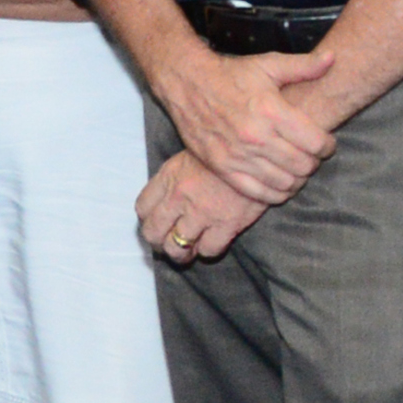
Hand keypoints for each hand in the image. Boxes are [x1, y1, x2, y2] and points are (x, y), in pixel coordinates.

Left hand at [140, 150, 268, 261]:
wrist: (260, 150)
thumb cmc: (228, 149)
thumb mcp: (193, 153)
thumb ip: (176, 176)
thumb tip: (166, 198)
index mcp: (170, 176)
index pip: (142, 207)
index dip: (148, 218)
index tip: (157, 221)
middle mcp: (180, 197)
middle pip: (153, 232)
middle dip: (158, 242)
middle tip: (169, 242)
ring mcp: (202, 213)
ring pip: (177, 248)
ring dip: (181, 253)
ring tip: (189, 250)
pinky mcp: (227, 224)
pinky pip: (208, 250)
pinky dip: (208, 250)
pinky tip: (213, 241)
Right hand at [150, 44, 337, 203]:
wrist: (187, 83)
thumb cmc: (231, 74)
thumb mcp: (269, 64)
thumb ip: (304, 66)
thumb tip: (333, 58)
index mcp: (272, 111)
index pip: (316, 142)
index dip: (328, 146)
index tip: (327, 143)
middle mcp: (256, 136)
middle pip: (303, 166)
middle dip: (314, 163)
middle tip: (312, 157)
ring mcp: (238, 155)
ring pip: (283, 183)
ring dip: (297, 180)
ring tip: (297, 170)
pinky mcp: (222, 168)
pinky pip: (257, 193)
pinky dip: (275, 194)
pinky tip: (280, 184)